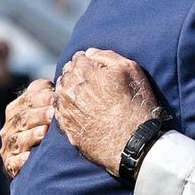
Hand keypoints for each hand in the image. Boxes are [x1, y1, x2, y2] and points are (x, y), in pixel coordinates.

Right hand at [0, 79, 54, 177]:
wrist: (45, 153)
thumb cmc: (54, 122)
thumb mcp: (52, 105)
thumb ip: (56, 95)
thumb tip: (70, 83)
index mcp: (19, 107)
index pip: (28, 99)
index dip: (41, 97)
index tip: (55, 97)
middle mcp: (12, 124)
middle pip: (23, 118)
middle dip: (38, 115)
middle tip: (52, 114)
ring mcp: (10, 144)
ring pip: (17, 139)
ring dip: (30, 136)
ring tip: (43, 132)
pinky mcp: (11, 163)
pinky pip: (13, 162)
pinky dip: (20, 160)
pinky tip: (29, 157)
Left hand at [55, 48, 159, 175]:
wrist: (132, 141)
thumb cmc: (135, 103)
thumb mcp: (130, 70)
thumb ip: (108, 56)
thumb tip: (90, 52)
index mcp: (84, 72)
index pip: (78, 58)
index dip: (89, 60)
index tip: (98, 67)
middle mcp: (70, 89)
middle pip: (67, 73)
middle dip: (77, 73)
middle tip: (93, 80)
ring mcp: (65, 109)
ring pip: (61, 92)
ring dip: (71, 90)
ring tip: (87, 95)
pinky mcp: (66, 127)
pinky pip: (59, 110)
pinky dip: (67, 106)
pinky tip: (81, 109)